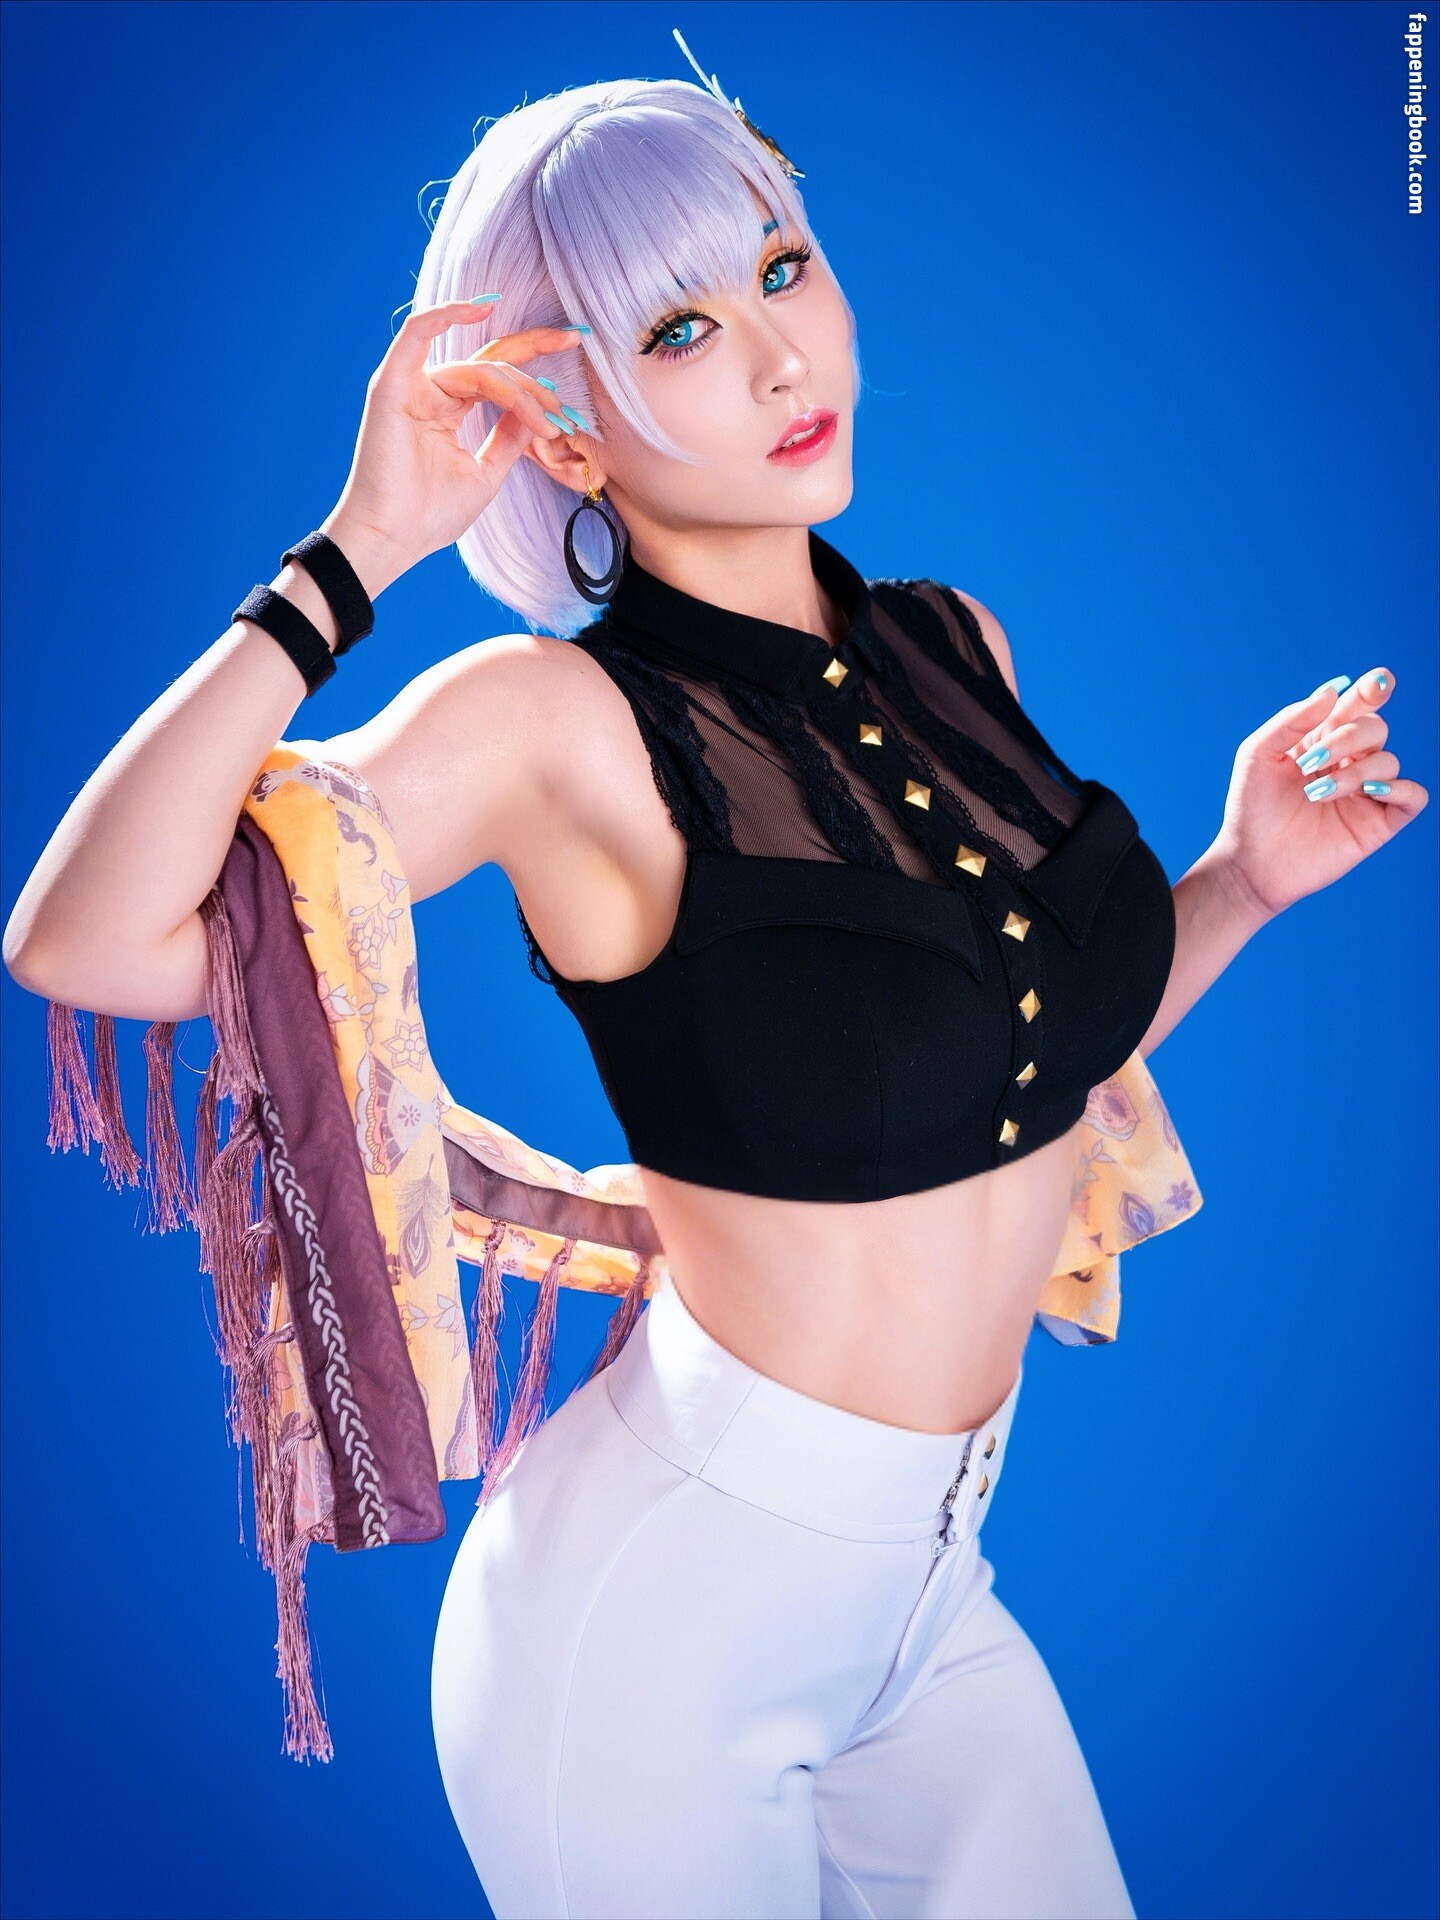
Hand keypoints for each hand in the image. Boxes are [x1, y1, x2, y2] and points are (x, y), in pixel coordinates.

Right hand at [324, 298, 589, 585]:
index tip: (576, 377)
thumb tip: (540, 412)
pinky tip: (482, 305)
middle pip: (492, 361)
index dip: (537, 376)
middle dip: (538, 349)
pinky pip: (418, 333)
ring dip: (518, 391)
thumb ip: (510, 437)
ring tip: (546, 418)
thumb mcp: (487, 472)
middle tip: (576, 342)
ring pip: (479, 370)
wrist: (392, 537)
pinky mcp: (392, 384)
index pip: (499, 377)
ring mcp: (412, 386)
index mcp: (450, 410)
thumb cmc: (430, 515)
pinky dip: (447, 315)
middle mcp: (432, 392)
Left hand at [1210, 668, 1428, 920]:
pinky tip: (1371, 792)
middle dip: (1347, 739)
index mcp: (1322, 738)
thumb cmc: (1251, 806)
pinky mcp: (1378, 823)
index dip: (1374, 689)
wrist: (1250, 861)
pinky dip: (1400, 789)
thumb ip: (1292, 720)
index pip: (1358, 705)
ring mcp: (1366, 792)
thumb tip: (1333, 690)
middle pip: (1375, 729)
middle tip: (1310, 763)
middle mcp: (1349, 761)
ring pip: (1388, 762)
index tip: (1378, 682)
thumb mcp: (1258, 754)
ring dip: (1354, 772)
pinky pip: (1413, 797)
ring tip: (1316, 792)